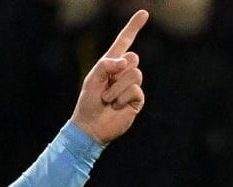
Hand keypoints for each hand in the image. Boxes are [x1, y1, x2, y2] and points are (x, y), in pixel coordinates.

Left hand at [70, 10, 148, 144]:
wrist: (91, 127)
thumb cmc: (88, 102)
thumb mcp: (93, 79)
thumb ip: (106, 65)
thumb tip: (126, 62)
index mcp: (111, 65)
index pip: (124, 42)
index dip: (133, 28)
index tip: (144, 13)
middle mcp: (123, 73)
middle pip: (133, 58)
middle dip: (118, 72)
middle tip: (106, 87)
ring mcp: (132, 86)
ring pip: (135, 74)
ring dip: (117, 88)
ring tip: (107, 100)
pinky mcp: (137, 99)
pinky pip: (135, 90)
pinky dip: (122, 98)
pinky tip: (115, 107)